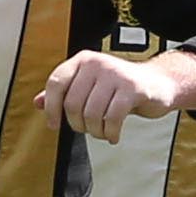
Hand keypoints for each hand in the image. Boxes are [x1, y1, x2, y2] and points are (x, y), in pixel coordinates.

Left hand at [35, 43, 195, 140]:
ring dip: (95, 131)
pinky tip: (113, 136)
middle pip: (72, 103)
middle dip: (78, 124)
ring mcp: (116, 74)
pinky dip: (110, 133)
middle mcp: (97, 63)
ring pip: (92, 114)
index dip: (51, 108)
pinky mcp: (133, 88)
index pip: (55, 83)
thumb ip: (65, 92)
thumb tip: (37, 103)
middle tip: (88, 130)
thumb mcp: (89, 86)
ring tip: (102, 133)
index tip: (54, 125)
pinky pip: (113, 118)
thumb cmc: (118, 87)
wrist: (158, 83)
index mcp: (82, 60)